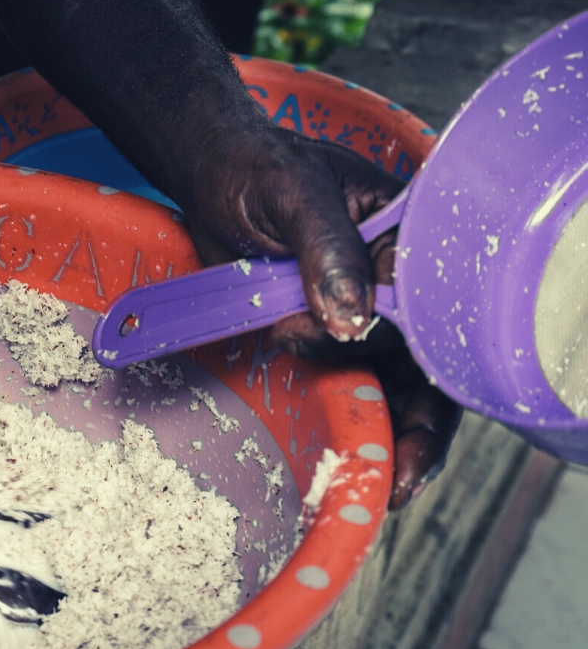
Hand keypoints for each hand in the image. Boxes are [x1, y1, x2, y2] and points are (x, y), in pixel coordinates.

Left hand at [170, 119, 460, 509]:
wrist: (210, 178)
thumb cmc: (259, 167)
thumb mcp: (298, 195)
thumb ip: (329, 253)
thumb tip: (354, 320)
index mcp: (408, 243)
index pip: (439, 314)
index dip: (438, 372)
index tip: (420, 419)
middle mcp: (393, 285)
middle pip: (424, 363)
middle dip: (418, 426)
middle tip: (400, 481)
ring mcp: (356, 313)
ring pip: (386, 382)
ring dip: (382, 430)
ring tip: (375, 480)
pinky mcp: (318, 333)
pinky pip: (340, 379)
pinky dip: (343, 417)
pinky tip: (342, 452)